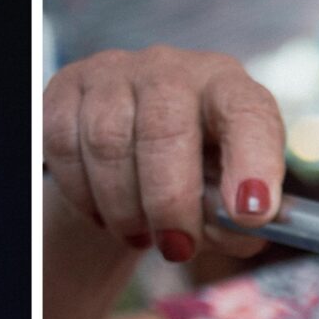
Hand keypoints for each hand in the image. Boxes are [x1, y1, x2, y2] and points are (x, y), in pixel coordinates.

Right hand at [42, 47, 284, 263]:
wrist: (129, 158)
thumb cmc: (190, 177)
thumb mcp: (222, 197)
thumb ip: (237, 221)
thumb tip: (238, 229)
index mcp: (228, 89)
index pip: (248, 112)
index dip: (254, 161)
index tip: (251, 214)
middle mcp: (173, 70)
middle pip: (165, 130)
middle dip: (170, 203)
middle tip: (177, 248)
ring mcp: (115, 73)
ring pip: (108, 142)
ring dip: (122, 207)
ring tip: (138, 233)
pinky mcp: (68, 87)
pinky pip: (65, 145)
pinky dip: (83, 194)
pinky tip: (103, 210)